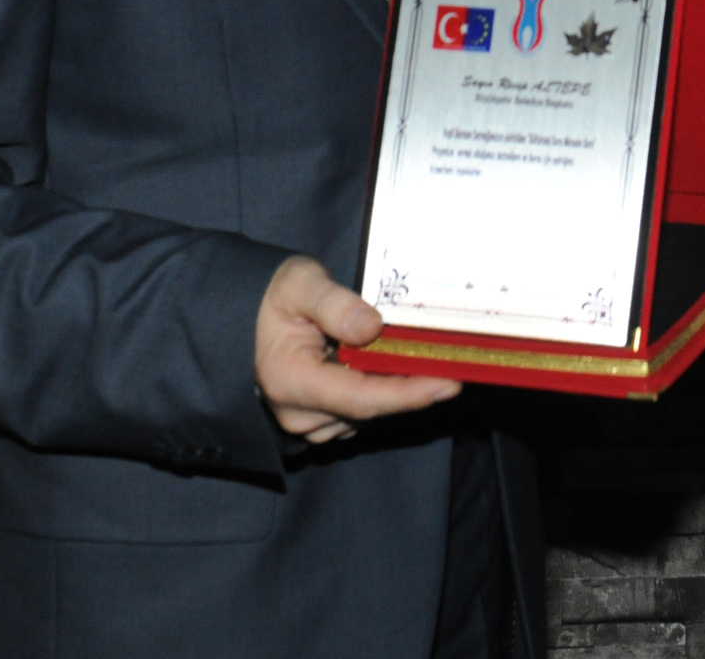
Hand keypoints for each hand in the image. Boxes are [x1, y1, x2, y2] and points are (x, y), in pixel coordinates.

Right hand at [255, 255, 459, 444]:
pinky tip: (399, 366)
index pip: (360, 398)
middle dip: (415, 388)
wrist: (246, 317)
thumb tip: (372, 327)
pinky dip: (383, 391)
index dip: (407, 394)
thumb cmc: (273, 296)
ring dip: (399, 389)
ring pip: (368, 413)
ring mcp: (307, 421)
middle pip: (370, 409)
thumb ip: (334, 303)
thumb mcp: (299, 283)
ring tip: (430, 358)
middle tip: (458, 364)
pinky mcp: (319, 419)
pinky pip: (360, 412)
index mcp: (290, 381)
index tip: (448, 382)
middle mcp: (298, 413)